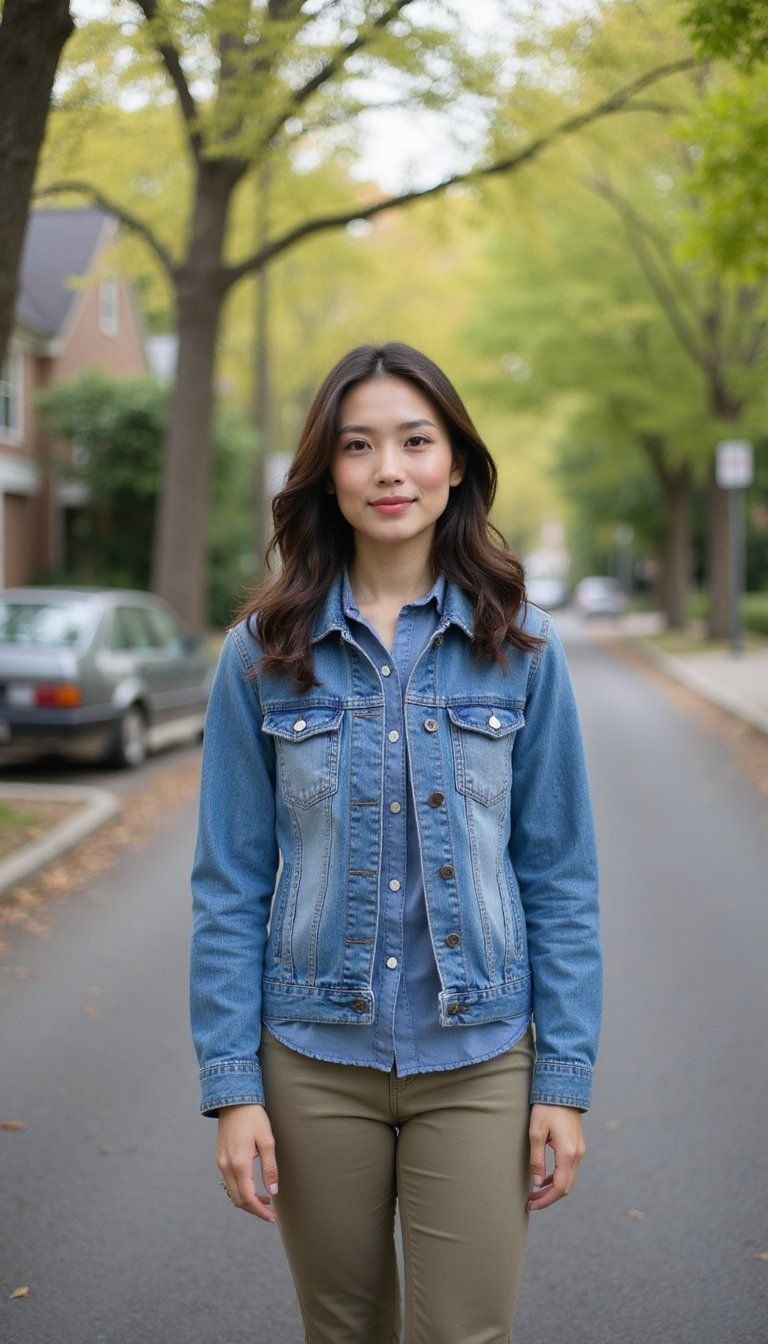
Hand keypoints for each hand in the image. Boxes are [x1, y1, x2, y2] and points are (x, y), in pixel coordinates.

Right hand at [216, 1103, 279, 1222]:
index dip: (260, 1211)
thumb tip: (273, 1191)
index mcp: (239, 1163)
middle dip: (254, 1209)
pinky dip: (240, 1190)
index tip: (272, 1217)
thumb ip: (270, 1168)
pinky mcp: (220, 1158)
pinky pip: (228, 1182)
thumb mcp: (267, 1141)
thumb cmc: (253, 1118)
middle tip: (271, 1213)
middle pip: (237, 1199)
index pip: (248, 1197)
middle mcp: (226, 1166)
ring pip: (231, 1192)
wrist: (234, 1100)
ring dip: (247, 1201)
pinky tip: (253, 1186)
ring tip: (265, 1200)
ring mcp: (221, 1163)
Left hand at [527, 1103, 585, 1212]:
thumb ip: (537, 1160)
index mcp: (568, 1153)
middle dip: (548, 1198)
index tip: (531, 1205)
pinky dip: (558, 1177)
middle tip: (530, 1203)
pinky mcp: (578, 1146)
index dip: (546, 1200)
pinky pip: (569, 1169)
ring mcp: (580, 1150)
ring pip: (568, 1179)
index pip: (559, 1188)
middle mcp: (578, 1154)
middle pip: (566, 1187)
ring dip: (553, 1189)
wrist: (563, 1088)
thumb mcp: (536, 1132)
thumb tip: (537, 1184)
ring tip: (535, 1193)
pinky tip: (544, 1178)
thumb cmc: (546, 1108)